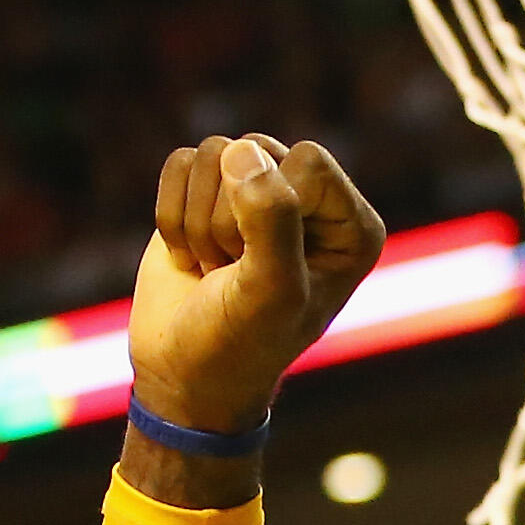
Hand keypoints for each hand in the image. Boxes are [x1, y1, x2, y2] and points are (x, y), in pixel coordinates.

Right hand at [129, 135, 385, 435]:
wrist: (185, 374)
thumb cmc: (240, 343)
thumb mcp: (271, 292)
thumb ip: (272, 220)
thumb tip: (243, 151)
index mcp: (352, 226)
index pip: (308, 162)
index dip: (270, 209)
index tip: (265, 266)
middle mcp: (312, 200)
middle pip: (258, 151)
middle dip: (229, 218)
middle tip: (235, 272)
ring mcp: (259, 191)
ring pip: (216, 152)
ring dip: (199, 222)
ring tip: (217, 268)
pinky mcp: (208, 190)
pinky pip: (181, 163)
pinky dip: (171, 215)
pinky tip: (190, 256)